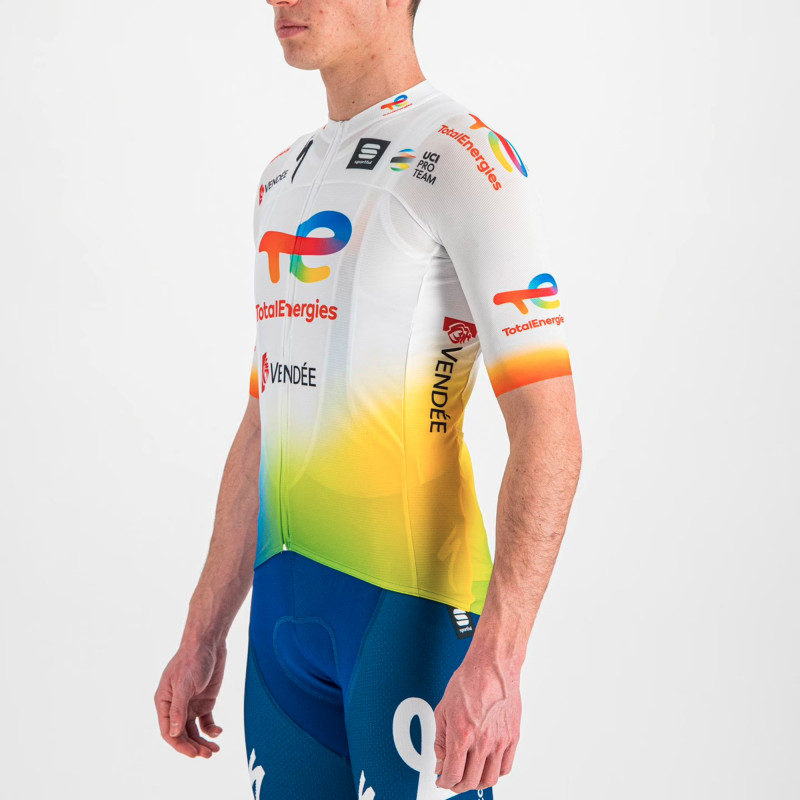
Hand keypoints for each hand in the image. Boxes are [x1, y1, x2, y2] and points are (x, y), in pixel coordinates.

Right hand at [154, 640, 226, 757]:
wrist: (208, 643)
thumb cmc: (192, 660)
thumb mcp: (184, 684)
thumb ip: (178, 709)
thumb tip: (174, 734)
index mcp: (164, 702)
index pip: (168, 731)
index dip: (179, 745)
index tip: (193, 753)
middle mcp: (176, 706)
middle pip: (181, 734)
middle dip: (193, 746)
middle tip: (207, 754)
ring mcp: (190, 704)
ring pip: (193, 731)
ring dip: (203, 741)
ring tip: (214, 750)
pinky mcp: (204, 701)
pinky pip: (205, 721)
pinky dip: (211, 729)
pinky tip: (218, 732)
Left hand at [433, 653, 520, 792]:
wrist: (492, 666)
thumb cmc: (468, 681)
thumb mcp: (443, 710)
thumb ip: (440, 741)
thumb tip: (440, 762)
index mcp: (462, 734)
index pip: (453, 774)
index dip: (444, 782)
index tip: (442, 781)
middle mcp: (483, 740)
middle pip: (470, 781)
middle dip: (457, 785)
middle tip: (453, 780)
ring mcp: (500, 740)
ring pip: (489, 779)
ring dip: (476, 782)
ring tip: (469, 775)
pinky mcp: (513, 737)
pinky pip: (505, 767)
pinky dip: (495, 773)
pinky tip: (486, 766)